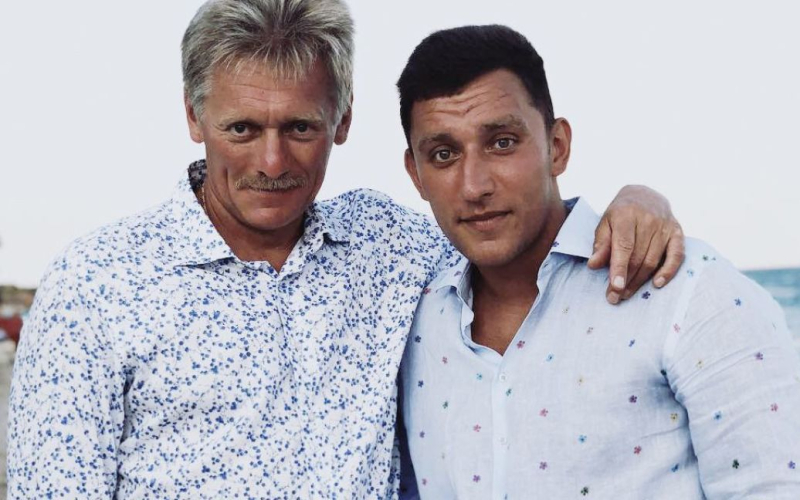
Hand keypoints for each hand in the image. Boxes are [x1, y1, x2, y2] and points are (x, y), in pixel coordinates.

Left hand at [588, 185, 684, 303]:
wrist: (645, 195)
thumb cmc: (620, 214)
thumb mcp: (605, 223)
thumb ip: (600, 244)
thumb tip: (593, 265)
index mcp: (626, 215)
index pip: (624, 246)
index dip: (619, 268)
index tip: (615, 286)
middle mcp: (648, 220)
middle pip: (638, 257)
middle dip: (626, 280)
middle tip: (614, 297)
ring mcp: (665, 226)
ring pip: (653, 260)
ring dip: (640, 281)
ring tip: (626, 293)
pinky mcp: (677, 232)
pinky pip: (676, 255)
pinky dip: (668, 271)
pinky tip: (657, 284)